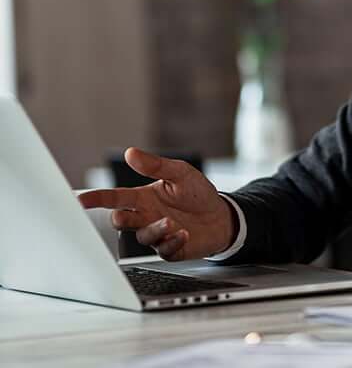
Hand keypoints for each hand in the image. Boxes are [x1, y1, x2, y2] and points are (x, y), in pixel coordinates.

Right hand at [78, 148, 235, 260]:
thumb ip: (156, 165)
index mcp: (144, 198)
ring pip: (142, 236)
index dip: (96, 199)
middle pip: (122, 220)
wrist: (221, 215)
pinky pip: (163, 250)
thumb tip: (132, 152)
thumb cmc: (196, 193)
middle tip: (123, 215)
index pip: (115, 198)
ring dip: (154, 229)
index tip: (79, 200)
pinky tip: (184, 233)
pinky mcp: (170, 249)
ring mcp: (157, 234)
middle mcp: (146, 217)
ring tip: (171, 222)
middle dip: (120, 218)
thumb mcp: (180, 173)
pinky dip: (172, 241)